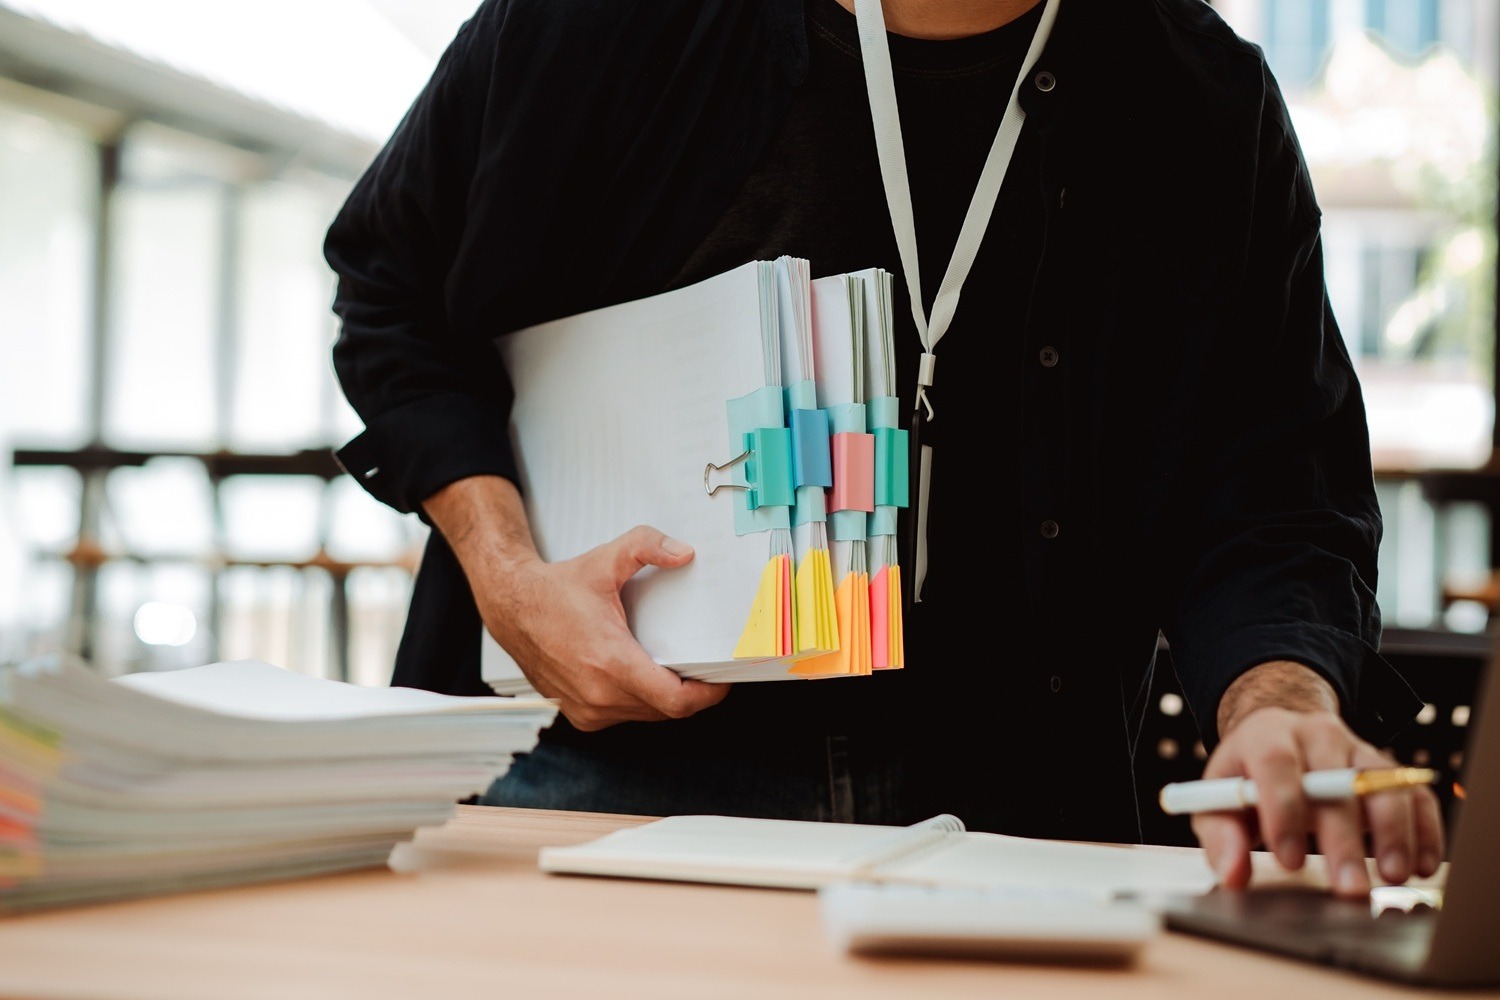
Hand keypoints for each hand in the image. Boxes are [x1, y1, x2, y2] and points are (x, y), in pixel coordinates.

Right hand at [477, 524, 729, 729]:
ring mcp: (587, 709)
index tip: (721, 682)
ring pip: (646, 715)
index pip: (674, 701)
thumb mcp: (604, 559)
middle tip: (703, 668)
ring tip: (674, 669)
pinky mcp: (579, 715)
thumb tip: (683, 552)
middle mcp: (599, 694)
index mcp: (611, 662)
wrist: (511, 608)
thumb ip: (647, 546)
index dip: (707, 695)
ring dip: (664, 697)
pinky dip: (639, 700)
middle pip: (666, 709)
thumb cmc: (555, 591)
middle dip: (690, 692)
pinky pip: (624, 715)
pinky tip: (642, 675)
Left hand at [1193, 660, 1444, 898]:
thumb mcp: (1216, 802)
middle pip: (1335, 781)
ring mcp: (1357, 748)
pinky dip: (1423, 829)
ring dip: (1392, 832)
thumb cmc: (1244, 781)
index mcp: (1267, 735)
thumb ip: (1221, 837)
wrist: (1277, 739)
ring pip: (1383, 784)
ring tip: (1393, 876)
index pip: (1276, 762)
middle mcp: (1317, 734)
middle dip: (1343, 839)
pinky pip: (1413, 793)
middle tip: (1348, 887)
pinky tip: (1423, 864)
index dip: (1284, 810)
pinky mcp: (1387, 769)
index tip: (1288, 860)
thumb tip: (1234, 876)